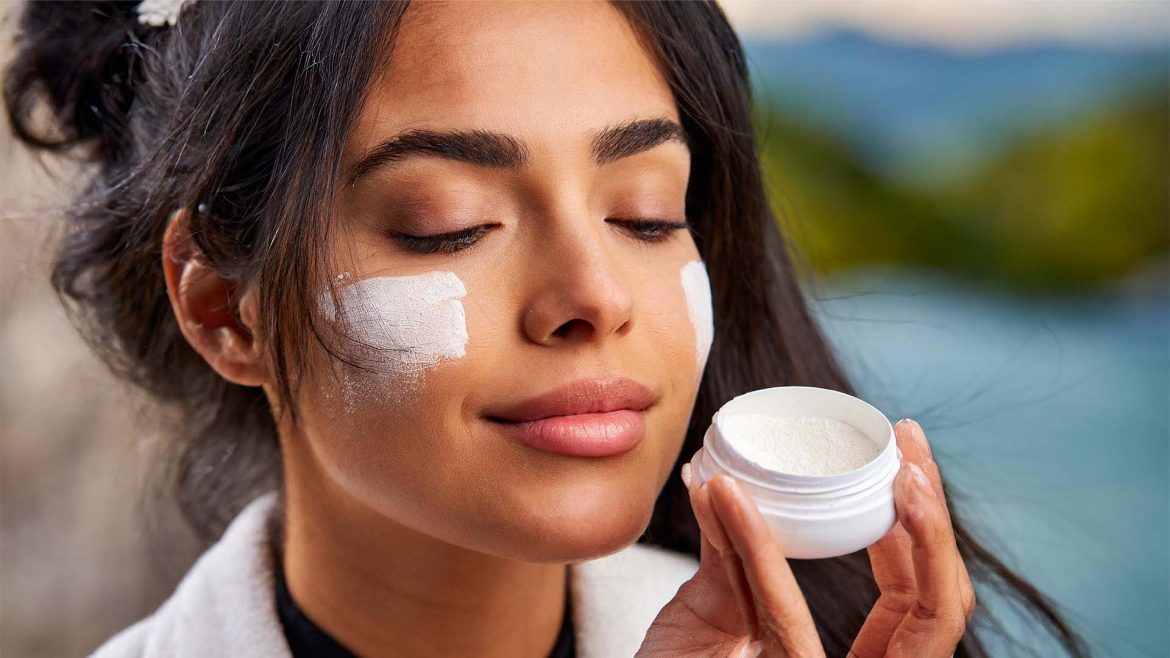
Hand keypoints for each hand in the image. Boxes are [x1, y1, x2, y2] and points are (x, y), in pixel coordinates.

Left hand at [636, 418, 975, 656]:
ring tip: (895, 469)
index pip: (912, 593)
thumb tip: (722, 478)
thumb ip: (730, 556)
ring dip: (914, 533)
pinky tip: (735, 499)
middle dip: (937, 519)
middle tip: (911, 446)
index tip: (902, 454)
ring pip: (913, 618)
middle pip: (935, 603)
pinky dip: (762, 553)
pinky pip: (790, 626)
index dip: (919, 526)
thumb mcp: (708, 614)